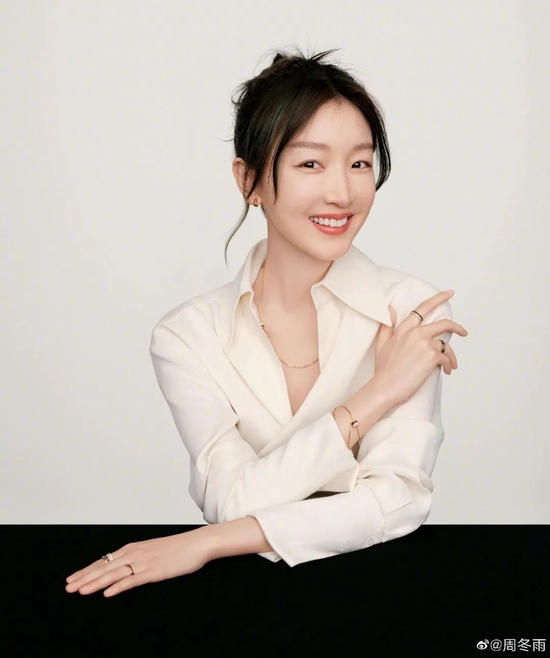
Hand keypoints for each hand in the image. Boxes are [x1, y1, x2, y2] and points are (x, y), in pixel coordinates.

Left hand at [65, 528, 211, 596]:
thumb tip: (125, 566)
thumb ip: (138, 558)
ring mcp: (144, 562)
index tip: (73, 578)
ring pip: (114, 573)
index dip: (87, 570)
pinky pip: (132, 580)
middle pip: (104, 566)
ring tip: (80, 591)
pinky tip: (107, 593)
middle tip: (68, 587)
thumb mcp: (153, 550)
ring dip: (95, 582)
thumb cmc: (178, 548)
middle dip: (84, 577)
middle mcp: (134, 553)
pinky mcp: (154, 571)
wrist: (197, 543)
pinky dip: (118, 586)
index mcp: (133, 548)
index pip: (104, 560)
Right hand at [374, 290, 467, 406]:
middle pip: (443, 323)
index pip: (422, 308)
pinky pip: (447, 358)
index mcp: (404, 329)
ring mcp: (425, 343)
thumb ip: (387, 326)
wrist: (385, 387)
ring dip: (451, 356)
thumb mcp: (381, 344)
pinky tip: (446, 371)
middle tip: (464, 332)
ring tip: (451, 365)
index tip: (449, 293)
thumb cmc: (384, 370)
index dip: (438, 298)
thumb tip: (390, 308)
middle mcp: (416, 333)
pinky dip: (448, 366)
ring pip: (446, 345)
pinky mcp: (432, 356)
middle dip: (457, 327)